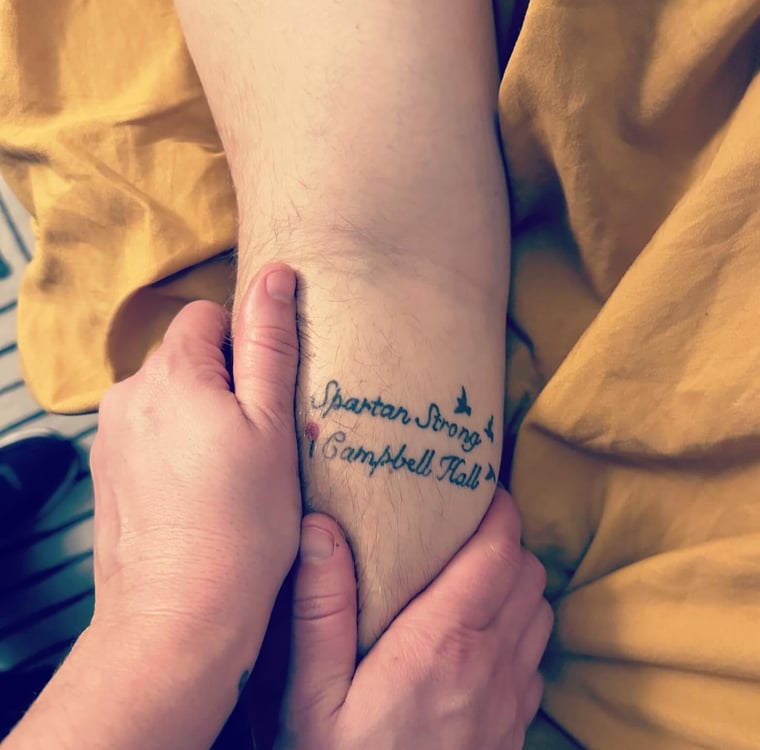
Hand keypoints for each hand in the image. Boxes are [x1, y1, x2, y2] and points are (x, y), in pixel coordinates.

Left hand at [89, 263, 300, 658]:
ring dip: (198, 415)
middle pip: (185, 357)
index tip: (264, 396)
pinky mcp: (107, 470)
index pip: (207, 316)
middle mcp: (128, 394)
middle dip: (222, 382)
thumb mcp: (273, 425)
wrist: (180, 615)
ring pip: (166, 396)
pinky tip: (199, 489)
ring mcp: (111, 435)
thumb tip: (274, 275)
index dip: (244, 347)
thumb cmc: (241, 524)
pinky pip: (148, 433)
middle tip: (256, 439)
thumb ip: (270, 343)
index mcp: (172, 373)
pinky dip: (174, 446)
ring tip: (229, 469)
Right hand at [277, 487, 552, 749]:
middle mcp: (490, 662)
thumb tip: (322, 527)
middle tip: (466, 527)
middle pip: (528, 571)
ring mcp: (511, 697)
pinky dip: (521, 627)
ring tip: (474, 572)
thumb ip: (321, 608)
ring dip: (517, 581)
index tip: (478, 486)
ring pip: (539, 609)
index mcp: (443, 641)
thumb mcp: (313, 695)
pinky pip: (536, 654)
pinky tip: (482, 633)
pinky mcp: (516, 725)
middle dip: (506, 539)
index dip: (498, 509)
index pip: (498, 552)